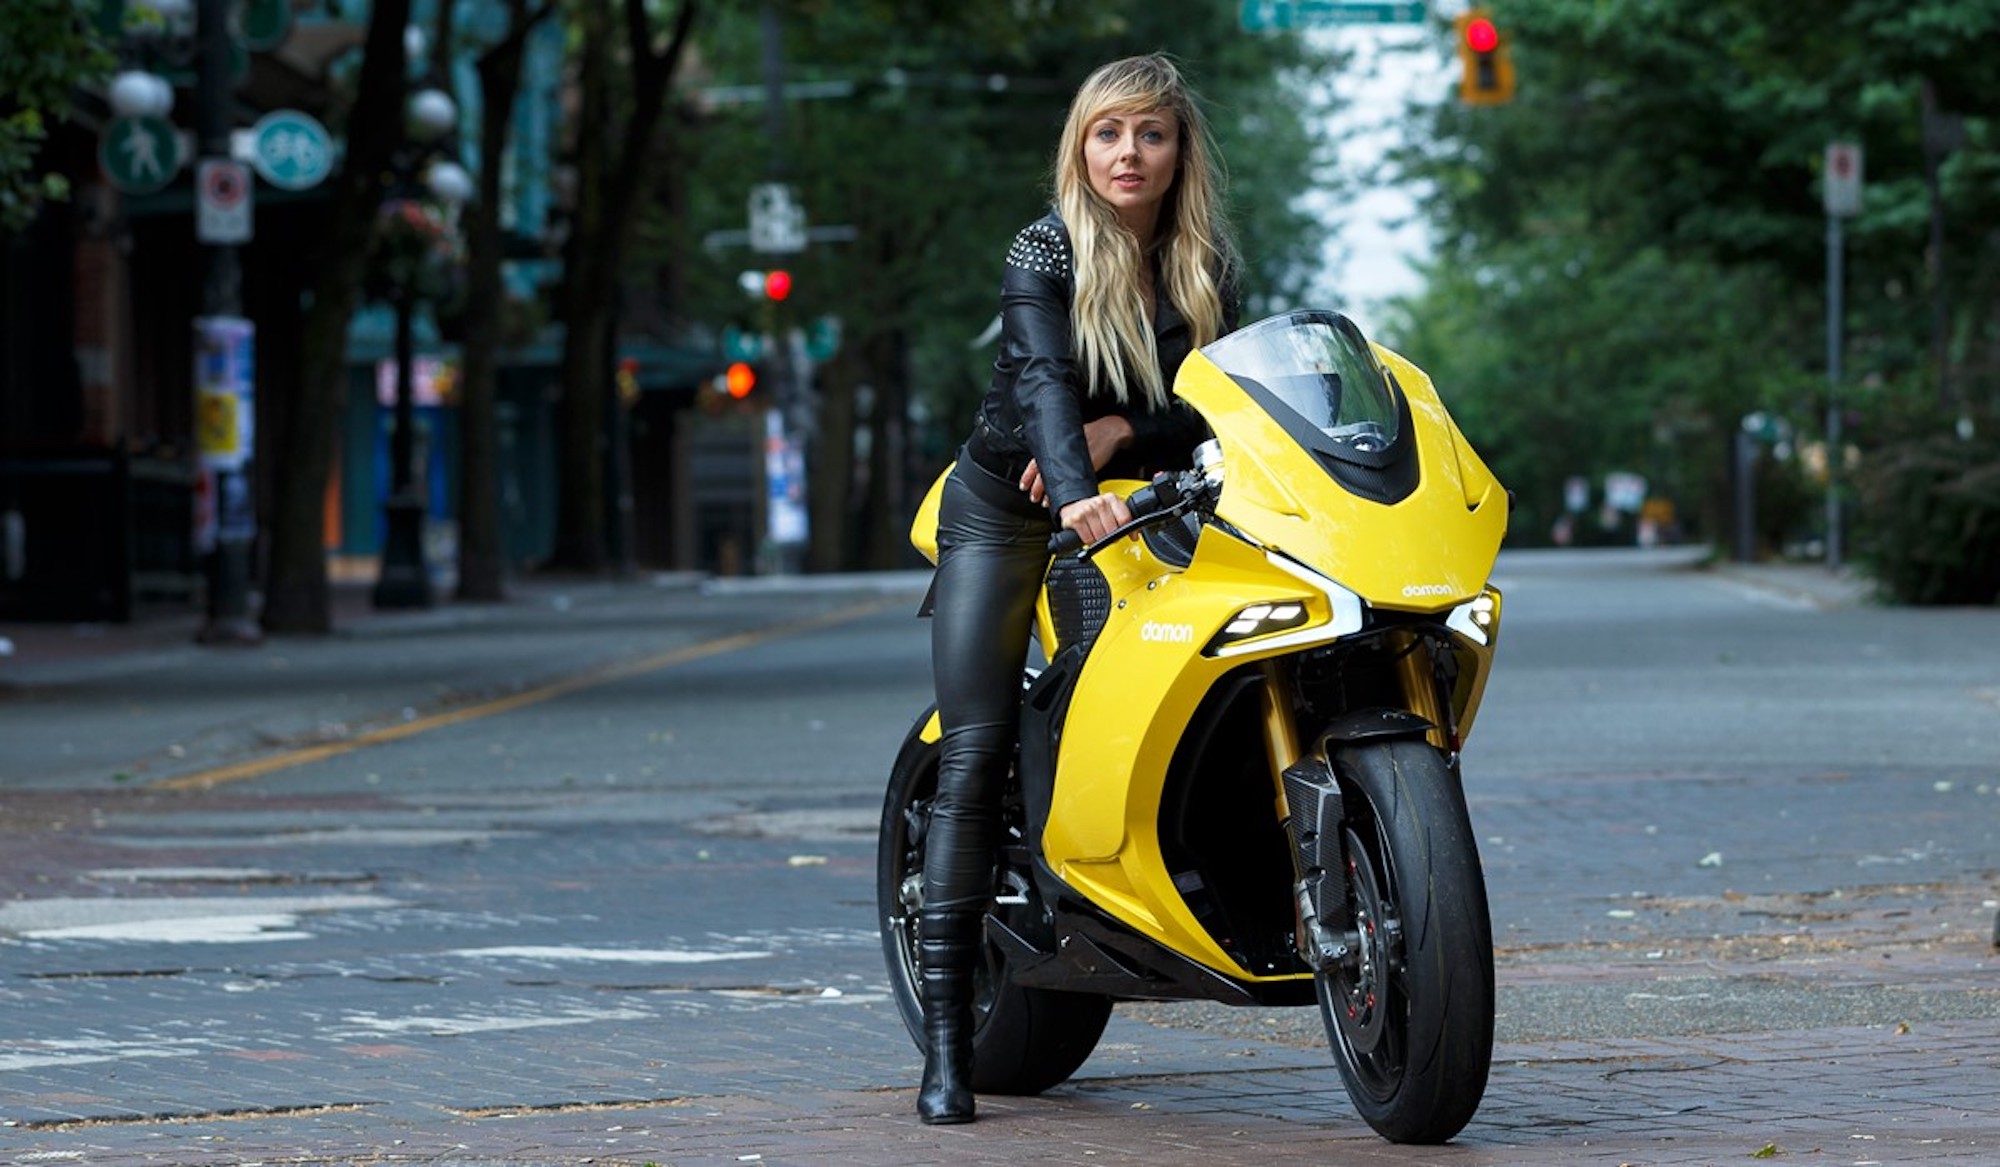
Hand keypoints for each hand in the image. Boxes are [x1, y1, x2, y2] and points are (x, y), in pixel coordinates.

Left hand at [1019, 416, 1135, 504]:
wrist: (1109, 432)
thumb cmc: (1090, 434)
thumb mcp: (1069, 438)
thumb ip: (1057, 450)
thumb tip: (1045, 464)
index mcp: (1055, 446)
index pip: (1036, 462)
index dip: (1028, 476)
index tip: (1024, 485)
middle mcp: (1061, 455)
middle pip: (1043, 475)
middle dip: (1036, 489)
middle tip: (1033, 497)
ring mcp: (1073, 462)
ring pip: (1056, 480)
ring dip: (1048, 494)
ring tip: (1044, 502)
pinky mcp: (1085, 468)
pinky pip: (1072, 483)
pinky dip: (1066, 493)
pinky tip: (1063, 500)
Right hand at [1057, 491, 1132, 545]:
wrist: (1075, 508)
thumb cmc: (1096, 511)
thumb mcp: (1114, 511)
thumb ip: (1128, 522)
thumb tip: (1135, 535)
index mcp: (1112, 499)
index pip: (1124, 519)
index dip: (1124, 530)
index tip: (1121, 532)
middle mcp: (1099, 502)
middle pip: (1113, 530)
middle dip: (1111, 536)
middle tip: (1107, 533)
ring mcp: (1087, 510)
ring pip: (1100, 536)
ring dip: (1099, 539)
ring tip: (1097, 533)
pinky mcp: (1076, 519)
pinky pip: (1088, 539)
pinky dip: (1089, 540)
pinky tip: (1089, 534)